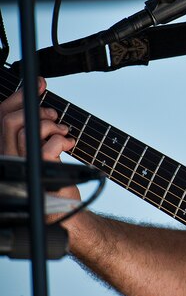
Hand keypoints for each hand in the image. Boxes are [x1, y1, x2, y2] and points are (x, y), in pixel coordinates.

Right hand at [0, 77, 77, 202]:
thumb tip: (39, 99)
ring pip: (28, 128)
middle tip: (54, 116)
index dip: (19, 96)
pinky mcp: (39, 170)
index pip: (1, 117)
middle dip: (37, 110)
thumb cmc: (50, 182)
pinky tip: (68, 144)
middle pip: (9, 119)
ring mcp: (21, 164)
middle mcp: (7, 157)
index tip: (39, 84)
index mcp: (4, 151)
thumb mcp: (37, 151)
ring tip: (63, 132)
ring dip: (51, 124)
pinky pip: (48, 142)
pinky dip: (62, 138)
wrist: (63, 211)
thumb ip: (33, 130)